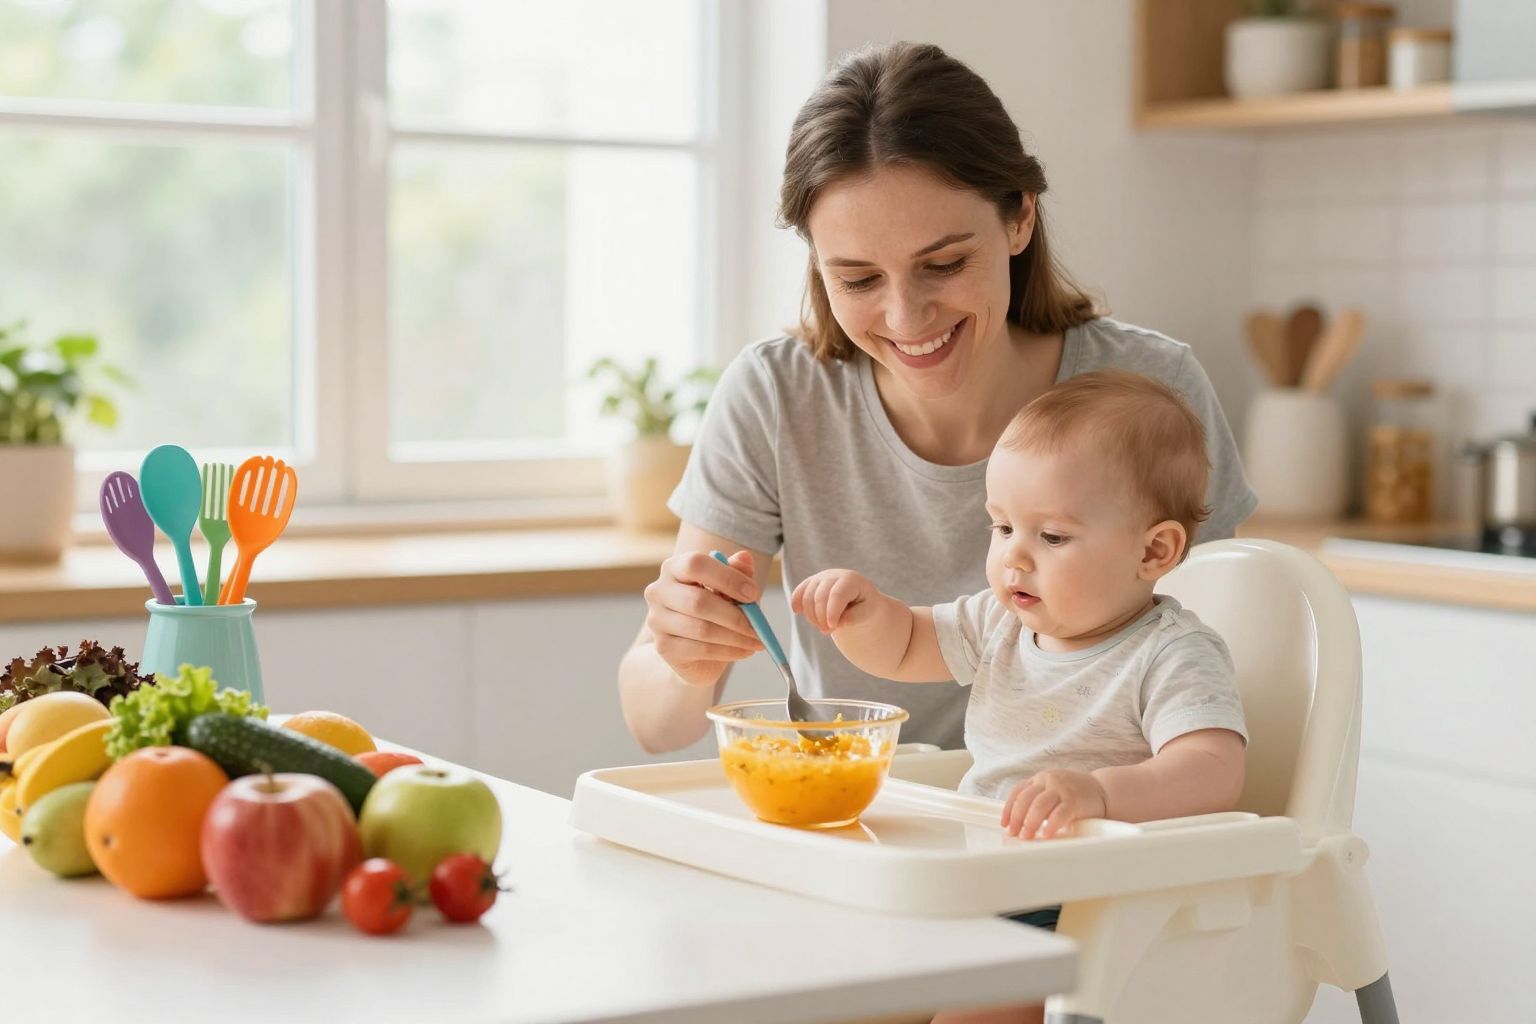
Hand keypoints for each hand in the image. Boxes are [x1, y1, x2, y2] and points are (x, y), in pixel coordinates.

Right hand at [643, 549, 763, 686]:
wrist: (692, 649)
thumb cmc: (714, 610)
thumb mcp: (729, 588)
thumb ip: (737, 572)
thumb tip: (744, 558)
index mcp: (674, 567)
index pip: (696, 565)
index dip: (727, 578)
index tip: (754, 594)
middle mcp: (659, 591)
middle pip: (699, 601)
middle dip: (736, 616)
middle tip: (759, 626)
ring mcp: (657, 620)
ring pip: (702, 629)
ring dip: (737, 637)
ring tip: (757, 640)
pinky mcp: (664, 647)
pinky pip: (702, 649)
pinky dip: (729, 651)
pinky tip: (744, 651)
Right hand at [790, 569, 879, 633]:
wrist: (858, 599)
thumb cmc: (864, 606)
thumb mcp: (866, 613)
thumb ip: (854, 618)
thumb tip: (838, 623)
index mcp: (852, 580)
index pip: (837, 594)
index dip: (832, 612)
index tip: (832, 627)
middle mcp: (834, 575)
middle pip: (820, 596)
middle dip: (821, 618)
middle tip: (828, 632)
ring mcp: (820, 578)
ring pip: (807, 597)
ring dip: (812, 617)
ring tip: (823, 628)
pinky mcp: (810, 584)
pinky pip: (799, 592)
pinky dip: (796, 602)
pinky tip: (797, 612)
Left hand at [1001, 769, 1106, 839]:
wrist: (1103, 790)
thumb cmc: (1075, 794)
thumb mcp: (1052, 791)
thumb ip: (1037, 800)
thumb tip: (1019, 823)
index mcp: (1040, 778)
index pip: (1018, 791)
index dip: (1008, 808)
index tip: (1005, 824)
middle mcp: (1048, 780)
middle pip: (1025, 798)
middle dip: (1017, 817)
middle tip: (1014, 833)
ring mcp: (1061, 789)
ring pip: (1039, 805)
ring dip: (1030, 822)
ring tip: (1027, 836)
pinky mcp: (1074, 800)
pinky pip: (1059, 813)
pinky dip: (1051, 825)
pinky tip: (1046, 834)